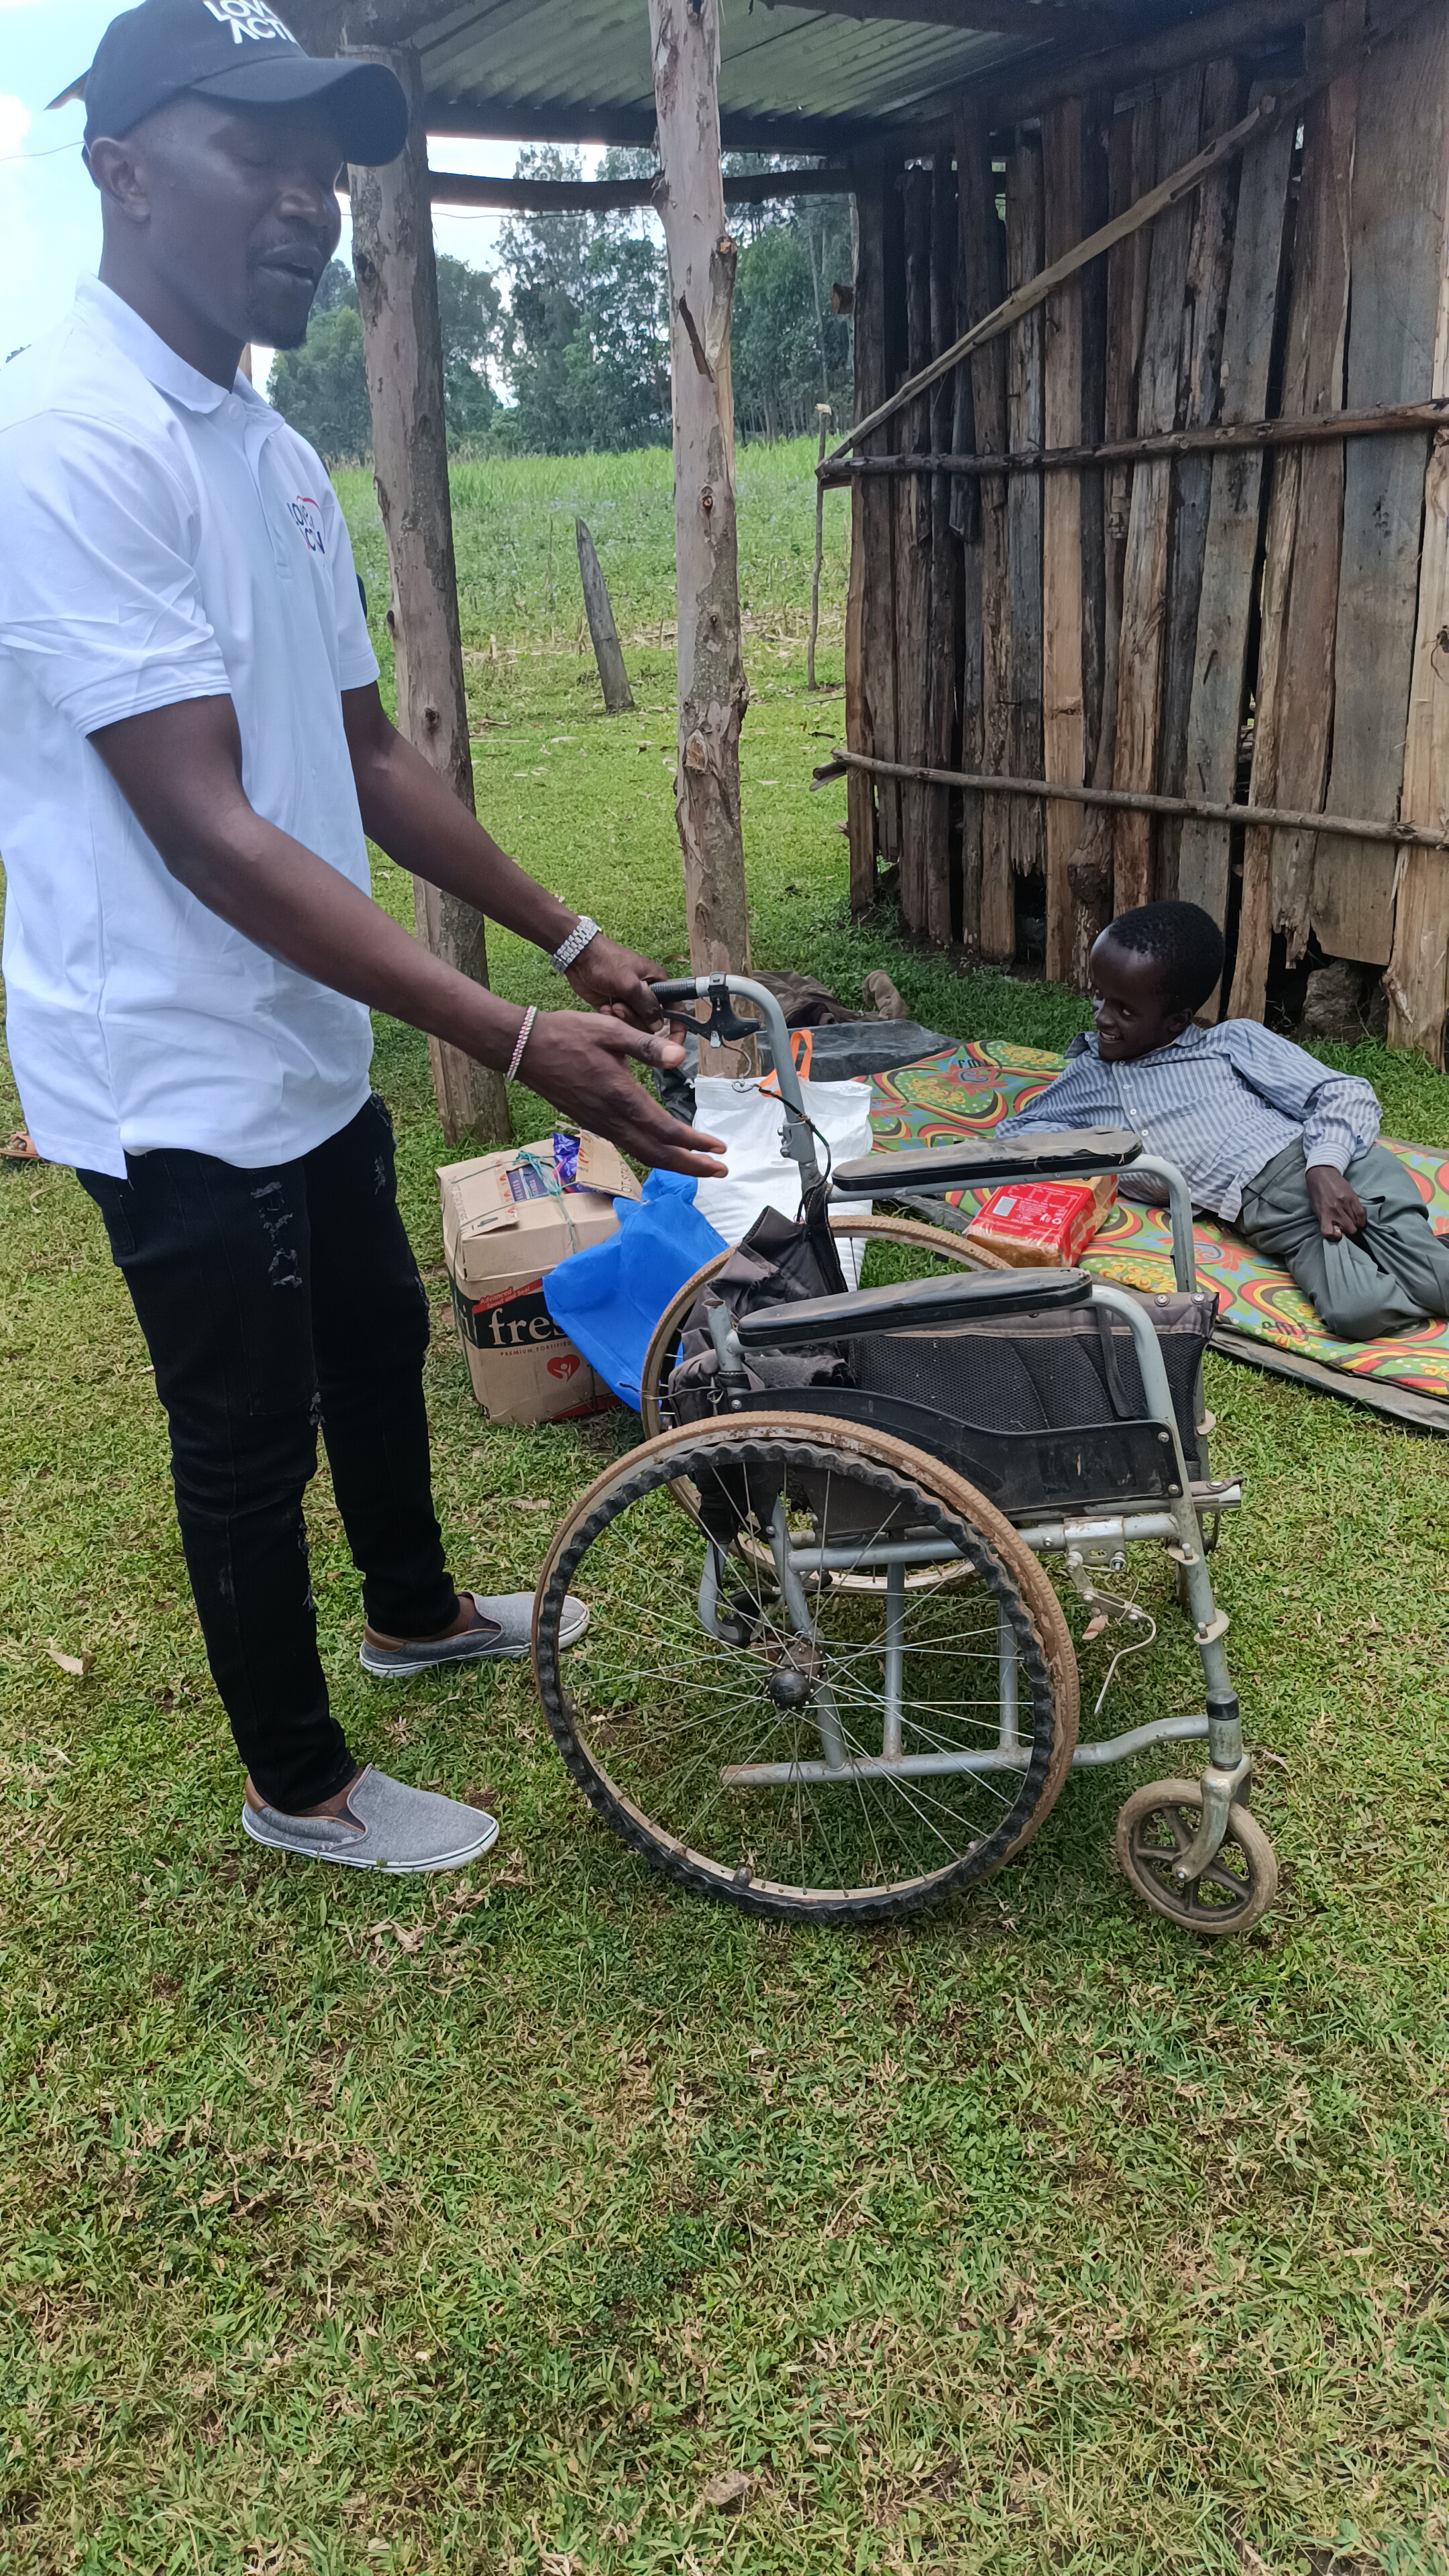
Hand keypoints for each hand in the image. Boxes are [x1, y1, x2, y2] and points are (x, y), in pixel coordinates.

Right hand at [520, 1010, 726, 1180]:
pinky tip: (661, 1149)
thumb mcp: (611, 1031)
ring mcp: (599, 1124)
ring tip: (698, 1166)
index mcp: (620, 1097)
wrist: (524, 1049)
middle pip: (657, 1154)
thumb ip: (647, 1046)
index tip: (718, 1149)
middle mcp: (611, 1118)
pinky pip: (627, 1146)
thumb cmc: (567, 1035)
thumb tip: (681, 1057)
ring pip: (642, 1154)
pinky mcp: (591, 1122)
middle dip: (690, 1166)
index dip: (695, 1143)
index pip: (665, 1131)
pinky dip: (651, 1154)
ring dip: (672, 1163)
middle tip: (719, 1171)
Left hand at [565, 934, 671, 1031]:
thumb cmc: (607, 963)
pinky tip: (604, 1008)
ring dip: (624, 1019)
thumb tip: (659, 1027)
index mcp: (659, 984)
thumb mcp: (630, 983)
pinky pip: (621, 1025)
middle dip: (638, 1020)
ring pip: (637, 1026)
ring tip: (612, 1005)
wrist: (579, 957)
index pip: (677, 1009)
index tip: (674, 1041)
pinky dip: (613, 1019)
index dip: (678, 1026)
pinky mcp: (616, 1010)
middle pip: (654, 1023)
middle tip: (621, 1007)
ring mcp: (631, 1004)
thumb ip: (647, 1005)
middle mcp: (648, 996)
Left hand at [1306, 1164, 1366, 1240]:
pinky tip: (1358, 1220)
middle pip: (1350, 1230)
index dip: (1334, 1237)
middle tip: (1345, 1227)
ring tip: (1351, 1222)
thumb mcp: (1316, 1209)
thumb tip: (1336, 1231)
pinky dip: (1361, 1219)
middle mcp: (1336, 1210)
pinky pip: (1362, 1214)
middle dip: (1348, 1231)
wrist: (1322, 1175)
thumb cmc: (1318, 1194)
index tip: (1337, 1234)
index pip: (1329, 1232)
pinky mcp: (1354, 1198)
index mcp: (1324, 1214)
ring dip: (1355, 1225)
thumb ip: (1325, 1220)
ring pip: (1357, 1223)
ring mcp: (1346, 1204)